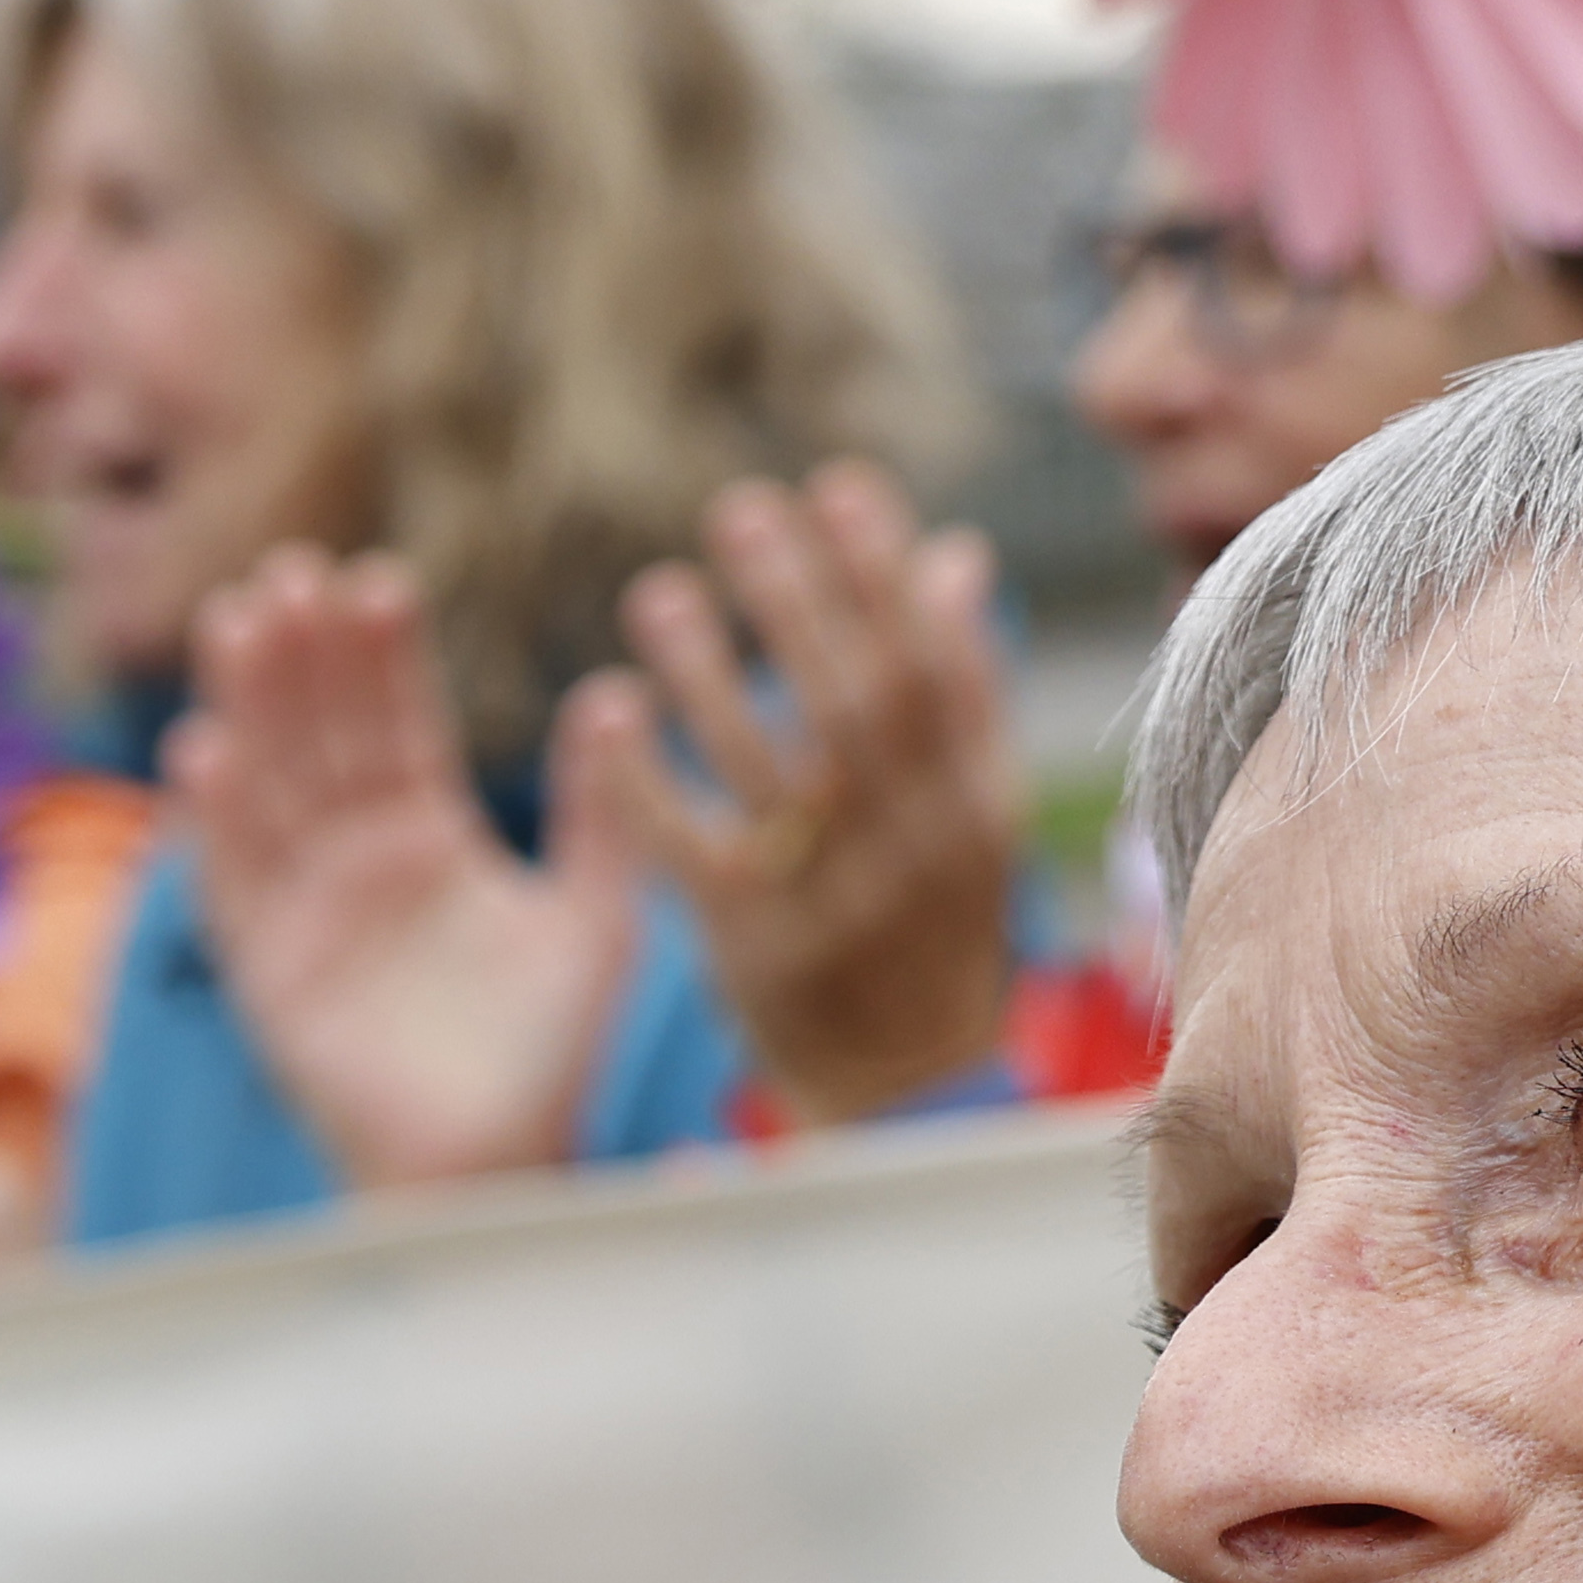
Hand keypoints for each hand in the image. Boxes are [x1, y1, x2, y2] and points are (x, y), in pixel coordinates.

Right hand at [164, 551, 639, 1192]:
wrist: (496, 1166)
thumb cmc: (551, 1056)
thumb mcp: (595, 921)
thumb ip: (600, 817)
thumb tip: (614, 694)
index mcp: (427, 837)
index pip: (397, 722)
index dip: (381, 653)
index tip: (373, 576)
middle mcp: (354, 861)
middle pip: (318, 735)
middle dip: (302, 654)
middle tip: (290, 569)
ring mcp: (303, 911)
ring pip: (267, 786)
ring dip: (247, 704)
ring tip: (238, 619)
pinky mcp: (264, 973)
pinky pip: (233, 884)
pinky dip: (215, 822)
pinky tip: (201, 749)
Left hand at [569, 468, 1023, 1130]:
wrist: (901, 1095)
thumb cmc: (926, 925)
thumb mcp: (966, 817)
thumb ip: (959, 694)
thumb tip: (955, 555)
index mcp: (976, 806)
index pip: (938, 668)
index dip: (887, 576)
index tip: (837, 488)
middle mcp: (916, 851)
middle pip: (855, 703)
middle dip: (799, 599)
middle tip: (740, 511)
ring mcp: (837, 904)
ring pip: (770, 769)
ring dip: (711, 671)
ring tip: (659, 593)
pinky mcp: (756, 952)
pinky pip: (693, 853)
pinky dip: (646, 782)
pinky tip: (605, 715)